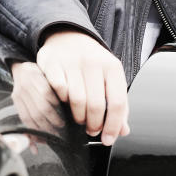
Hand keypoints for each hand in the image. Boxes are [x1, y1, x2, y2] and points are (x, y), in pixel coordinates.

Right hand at [10, 61, 66, 131]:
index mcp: (36, 76)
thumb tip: (69, 104)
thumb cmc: (41, 73)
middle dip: (52, 120)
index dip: (56, 108)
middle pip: (40, 107)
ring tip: (53, 134)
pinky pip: (24, 118)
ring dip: (43, 128)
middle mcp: (26, 85)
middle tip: (61, 128)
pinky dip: (33, 128)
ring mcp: (19, 94)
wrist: (21, 69)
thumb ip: (56, 86)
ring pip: (32, 115)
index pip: (47, 95)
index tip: (64, 119)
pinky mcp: (15, 101)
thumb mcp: (49, 73)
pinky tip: (41, 134)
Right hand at [36, 29, 129, 144]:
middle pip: (96, 105)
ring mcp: (72, 62)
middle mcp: (94, 62)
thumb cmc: (91, 63)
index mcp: (113, 67)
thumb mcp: (109, 78)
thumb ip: (118, 104)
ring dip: (78, 117)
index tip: (108, 139)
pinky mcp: (53, 63)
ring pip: (77, 100)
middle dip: (94, 124)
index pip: (118, 103)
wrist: (67, 35)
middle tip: (91, 130)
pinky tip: (64, 103)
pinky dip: (61, 101)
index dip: (113, 126)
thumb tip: (122, 131)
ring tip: (79, 120)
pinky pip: (58, 90)